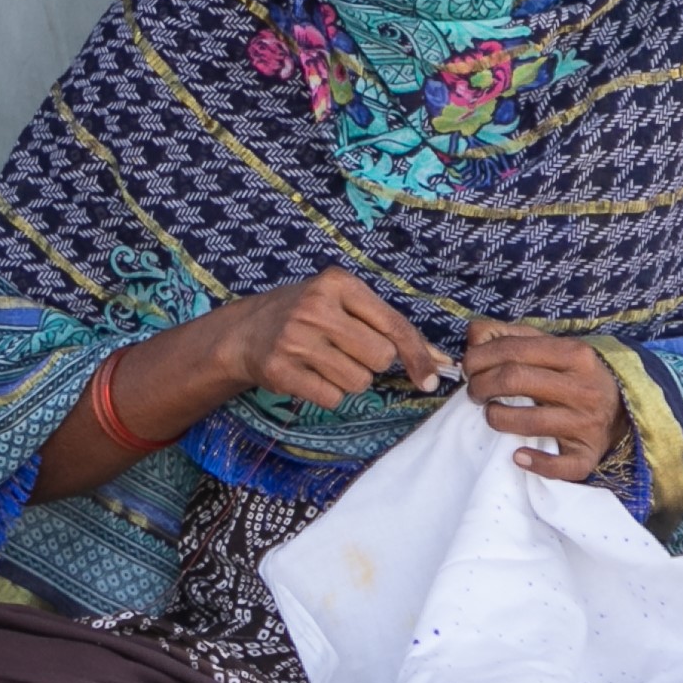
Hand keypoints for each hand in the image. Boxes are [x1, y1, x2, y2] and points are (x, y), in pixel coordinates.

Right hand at [194, 271, 451, 410]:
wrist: (244, 332)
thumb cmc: (307, 316)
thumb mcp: (343, 304)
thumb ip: (388, 327)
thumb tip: (438, 362)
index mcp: (337, 283)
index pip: (393, 324)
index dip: (417, 355)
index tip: (431, 378)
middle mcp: (315, 307)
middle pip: (380, 357)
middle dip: (372, 364)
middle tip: (348, 352)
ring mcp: (295, 339)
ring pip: (358, 382)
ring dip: (350, 380)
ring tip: (325, 362)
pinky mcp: (281, 370)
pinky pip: (332, 398)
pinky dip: (329, 394)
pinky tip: (311, 376)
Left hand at [460, 320, 625, 482]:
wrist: (623, 409)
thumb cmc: (574, 376)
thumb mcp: (551, 348)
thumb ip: (512, 337)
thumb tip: (475, 335)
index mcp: (574, 354)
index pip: (513, 351)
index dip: (479, 358)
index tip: (468, 367)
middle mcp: (583, 388)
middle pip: (514, 380)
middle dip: (481, 385)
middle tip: (475, 392)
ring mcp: (587, 424)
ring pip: (528, 421)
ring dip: (496, 418)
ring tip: (491, 414)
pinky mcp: (587, 455)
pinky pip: (559, 466)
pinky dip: (534, 462)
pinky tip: (518, 455)